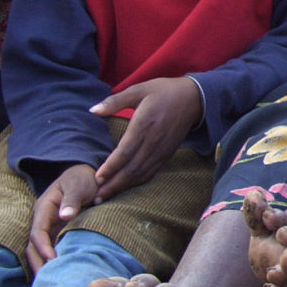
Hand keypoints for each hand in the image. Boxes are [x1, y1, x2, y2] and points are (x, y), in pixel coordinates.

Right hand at [28, 164, 97, 271]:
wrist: (87, 175)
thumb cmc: (82, 179)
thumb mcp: (78, 185)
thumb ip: (72, 199)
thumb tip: (64, 216)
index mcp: (44, 209)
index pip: (38, 233)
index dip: (43, 248)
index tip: (51, 260)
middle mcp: (43, 220)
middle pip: (34, 246)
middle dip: (38, 263)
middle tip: (47, 281)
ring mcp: (49, 228)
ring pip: (40, 250)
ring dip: (44, 265)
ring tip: (51, 283)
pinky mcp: (58, 233)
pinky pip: (52, 249)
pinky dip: (53, 261)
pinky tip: (59, 274)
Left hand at [91, 76, 202, 200]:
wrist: (194, 97)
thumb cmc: (163, 91)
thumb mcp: (139, 89)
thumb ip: (115, 101)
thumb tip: (92, 110)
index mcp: (145, 124)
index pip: (126, 151)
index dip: (111, 167)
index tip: (97, 179)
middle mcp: (154, 140)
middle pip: (132, 168)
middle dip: (113, 185)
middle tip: (96, 198)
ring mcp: (162, 148)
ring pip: (141, 173)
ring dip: (123, 186)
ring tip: (106, 197)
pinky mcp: (167, 153)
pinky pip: (151, 171)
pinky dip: (137, 181)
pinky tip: (126, 187)